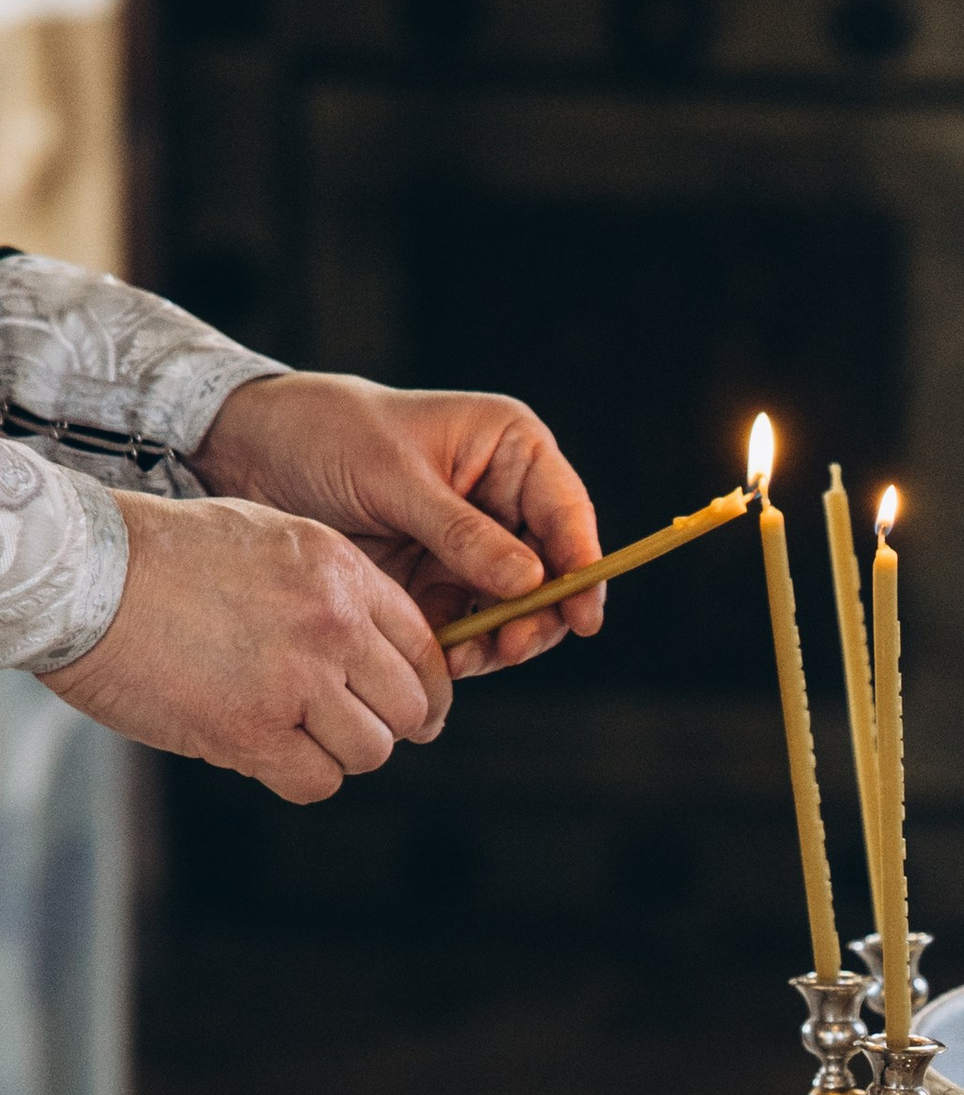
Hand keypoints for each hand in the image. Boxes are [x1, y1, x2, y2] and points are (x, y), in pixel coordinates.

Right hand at [47, 494, 453, 801]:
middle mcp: (331, 625)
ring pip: (370, 752)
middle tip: (348, 732)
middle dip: (384, 726)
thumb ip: (331, 592)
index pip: (426, 649)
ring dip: (336, 753)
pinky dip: (296, 777)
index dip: (425, 692)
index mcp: (340, 573)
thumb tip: (376, 653)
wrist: (81, 575)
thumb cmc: (163, 555)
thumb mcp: (268, 540)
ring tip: (291, 735)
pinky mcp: (251, 731)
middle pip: (408, 708)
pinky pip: (317, 782)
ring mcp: (295, 680)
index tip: (414, 713)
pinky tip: (262, 752)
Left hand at [190, 370, 603, 679]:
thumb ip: (463, 533)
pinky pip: (469, 623)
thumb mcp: (395, 477)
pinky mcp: (437, 579)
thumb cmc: (326, 433)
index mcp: (508, 448)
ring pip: (515, 606)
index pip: (565, 511)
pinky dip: (464, 647)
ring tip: (470, 659)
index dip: (582, 565)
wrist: (250, 452)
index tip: (581, 615)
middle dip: (538, 614)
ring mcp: (472, 544)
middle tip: (510, 647)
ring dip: (501, 639)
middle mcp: (501, 497)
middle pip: (552, 569)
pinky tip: (443, 661)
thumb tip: (532, 581)